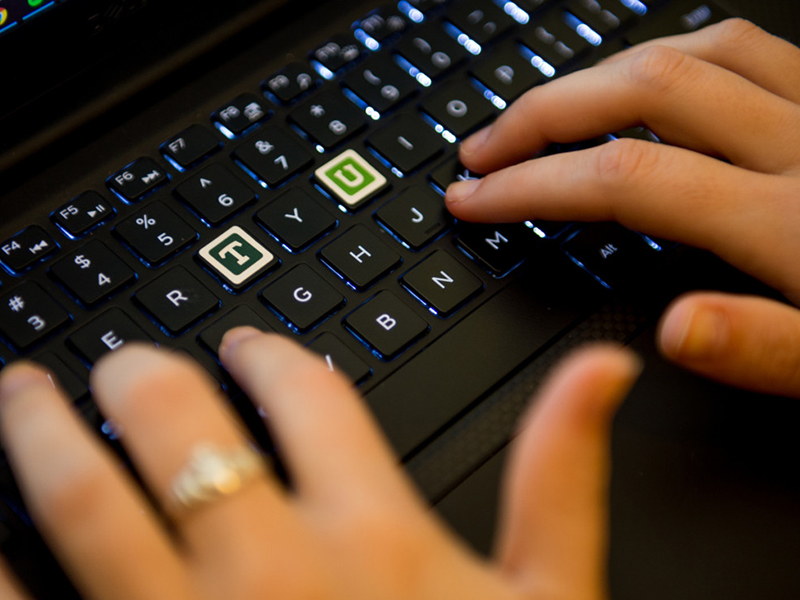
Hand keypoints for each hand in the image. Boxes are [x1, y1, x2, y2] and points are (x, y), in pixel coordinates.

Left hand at [0, 331, 638, 599]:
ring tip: (24, 395)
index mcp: (371, 533)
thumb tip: (601, 371)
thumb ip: (562, 473)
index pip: (308, 394)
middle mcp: (271, 567)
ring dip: (42, 433)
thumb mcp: (548, 595)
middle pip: (183, 422)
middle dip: (144, 374)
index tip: (250, 347)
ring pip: (87, 498)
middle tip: (123, 362)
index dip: (273, 355)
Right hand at [446, 19, 799, 396]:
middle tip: (483, 145)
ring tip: (548, 111)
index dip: (530, 186)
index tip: (471, 199)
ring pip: (695, 55)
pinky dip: (681, 58)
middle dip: (544, 114)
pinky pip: (754, 50)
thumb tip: (674, 330)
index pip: (624, 185)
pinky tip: (654, 83)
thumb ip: (772, 349)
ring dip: (603, 76)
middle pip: (644, 94)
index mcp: (796, 224)